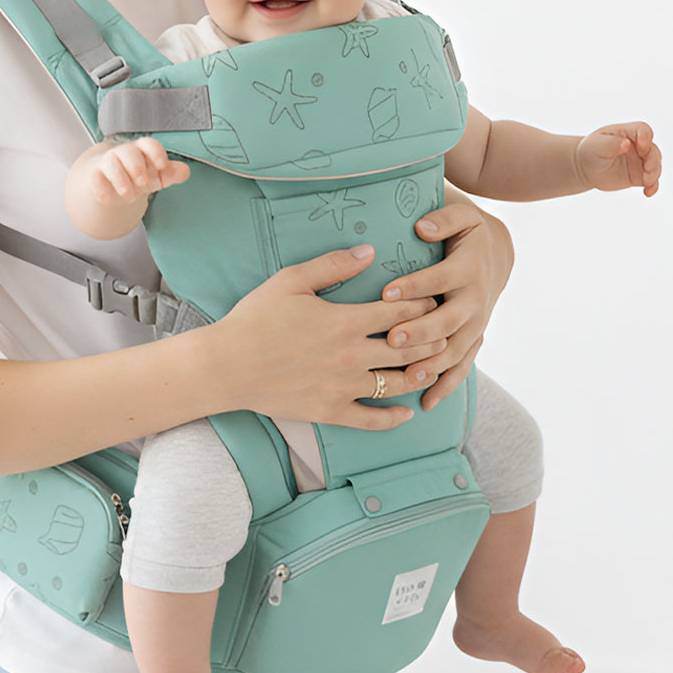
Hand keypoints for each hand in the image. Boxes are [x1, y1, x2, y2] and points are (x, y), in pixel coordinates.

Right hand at [87, 138, 190, 205]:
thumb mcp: (157, 176)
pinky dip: (100, 188)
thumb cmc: (138, 175)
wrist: (113, 183)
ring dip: (120, 179)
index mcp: (142, 150)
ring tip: (129, 195)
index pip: (148, 144)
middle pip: (128, 151)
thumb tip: (184, 171)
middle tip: (143, 184)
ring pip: (111, 162)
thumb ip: (171, 173)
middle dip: (136, 167)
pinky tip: (107, 198)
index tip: (163, 166)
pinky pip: (94, 177)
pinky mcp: (95, 175)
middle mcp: (124, 153)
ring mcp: (108, 162)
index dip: (156, 153)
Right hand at [215, 245, 447, 430]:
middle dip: (432, 338)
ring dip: (421, 375)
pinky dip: (393, 418)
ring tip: (434, 367)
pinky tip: (406, 413)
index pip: (400, 311)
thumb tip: (370, 251)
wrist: (226, 366)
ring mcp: (343, 387)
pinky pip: (371, 421)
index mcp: (345, 321)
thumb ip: (333, 265)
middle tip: (445, 332)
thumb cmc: (255, 318)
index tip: (433, 298)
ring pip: (397, 384)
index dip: (422, 303)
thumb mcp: (291, 281)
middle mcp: (351, 356)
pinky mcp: (330, 412)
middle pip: (408, 348)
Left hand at [380, 194, 514, 410]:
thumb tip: (422, 228)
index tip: (386, 293)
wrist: (497, 252)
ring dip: (433, 364)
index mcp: (468, 268)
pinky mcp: (474, 338)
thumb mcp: (461, 215)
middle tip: (391, 340)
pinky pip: (463, 365)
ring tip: (408, 377)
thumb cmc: (467, 231)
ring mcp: (477, 323)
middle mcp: (476, 299)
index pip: (440, 279)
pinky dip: (447, 384)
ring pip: (456, 349)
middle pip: (449, 320)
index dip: (415, 286)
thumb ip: (443, 218)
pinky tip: (427, 402)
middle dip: (421, 332)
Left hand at [574, 122, 660, 196]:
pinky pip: (651, 181)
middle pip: (652, 150)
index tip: (641, 146)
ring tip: (646, 182)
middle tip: (647, 169)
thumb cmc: (590, 151)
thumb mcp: (597, 145)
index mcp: (627, 133)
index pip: (642, 130)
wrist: (585, 168)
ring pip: (655, 166)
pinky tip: (648, 192)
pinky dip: (652, 186)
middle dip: (653, 160)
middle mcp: (638, 146)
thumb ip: (611, 143)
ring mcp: (640, 161)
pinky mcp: (640, 176)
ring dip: (654, 174)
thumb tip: (626, 144)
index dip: (645, 137)